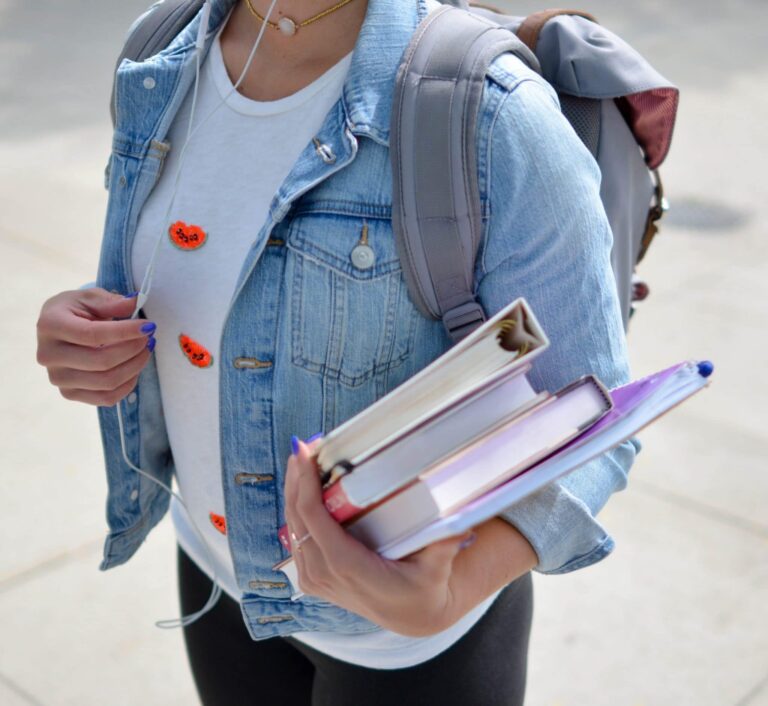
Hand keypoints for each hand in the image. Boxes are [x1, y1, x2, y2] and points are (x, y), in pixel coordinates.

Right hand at [36, 288, 155, 405]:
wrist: (59, 329)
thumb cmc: (76, 310)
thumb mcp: (90, 297)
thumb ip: (112, 302)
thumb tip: (135, 303)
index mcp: (50, 325)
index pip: (92, 334)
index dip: (125, 332)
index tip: (148, 326)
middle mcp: (48, 355)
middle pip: (102, 362)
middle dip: (134, 349)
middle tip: (149, 338)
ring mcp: (58, 378)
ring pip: (107, 382)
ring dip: (135, 366)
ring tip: (145, 350)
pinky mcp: (69, 393)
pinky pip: (106, 398)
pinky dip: (128, 385)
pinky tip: (135, 368)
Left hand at [284, 438, 472, 636]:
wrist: (412, 616)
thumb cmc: (424, 588)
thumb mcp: (437, 569)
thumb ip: (444, 546)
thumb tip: (460, 524)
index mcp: (347, 567)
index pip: (313, 519)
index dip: (305, 484)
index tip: (305, 453)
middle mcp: (324, 574)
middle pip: (297, 518)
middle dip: (296, 479)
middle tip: (303, 446)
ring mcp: (315, 579)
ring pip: (292, 527)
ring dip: (293, 491)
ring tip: (302, 459)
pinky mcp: (313, 578)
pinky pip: (296, 538)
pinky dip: (296, 509)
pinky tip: (302, 487)